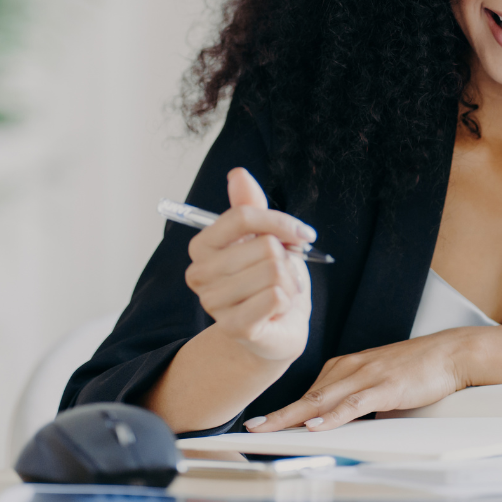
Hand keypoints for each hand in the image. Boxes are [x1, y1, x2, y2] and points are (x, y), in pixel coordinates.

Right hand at [185, 168, 312, 363]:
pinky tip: (279, 308)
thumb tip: (238, 174)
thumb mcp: (261, 237)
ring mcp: (214, 304)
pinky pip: (277, 296)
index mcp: (202, 246)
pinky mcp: (235, 327)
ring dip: (291, 281)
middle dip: (288, 258)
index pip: (243, 217)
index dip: (280, 221)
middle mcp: (200, 274)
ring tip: (281, 291)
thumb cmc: (266, 278)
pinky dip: (289, 299)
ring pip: (275, 271)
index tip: (302, 233)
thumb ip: (249, 206)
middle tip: (285, 272)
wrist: (275, 328)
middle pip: (265, 246)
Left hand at [244, 329, 472, 431]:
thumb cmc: (415, 369)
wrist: (449, 353)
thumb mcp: (378, 386)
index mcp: (346, 367)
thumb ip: (357, 403)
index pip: (308, 393)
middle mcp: (350, 369)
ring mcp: (367, 377)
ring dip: (294, 416)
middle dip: (278, 415)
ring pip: (323, 400)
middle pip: (307, 396)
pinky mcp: (385, 387)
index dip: (283, 410)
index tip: (260, 424)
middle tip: (251, 428)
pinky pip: (353, 404)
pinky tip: (316, 426)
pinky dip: (333, 416)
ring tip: (270, 429)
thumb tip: (339, 427)